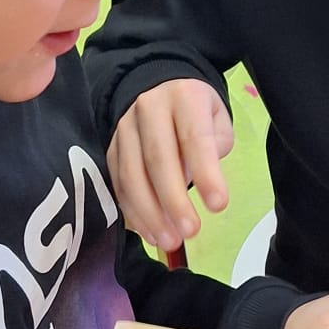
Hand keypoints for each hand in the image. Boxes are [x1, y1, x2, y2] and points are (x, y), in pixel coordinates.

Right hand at [107, 79, 233, 253]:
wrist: (157, 87)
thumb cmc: (195, 110)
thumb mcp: (216, 118)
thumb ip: (214, 146)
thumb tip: (197, 181)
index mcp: (183, 97)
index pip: (194, 137)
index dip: (206, 172)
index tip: (218, 205)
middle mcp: (148, 108)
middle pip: (158, 158)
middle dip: (174, 200)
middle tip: (190, 231)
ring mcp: (124, 128)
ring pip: (132, 174)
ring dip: (150, 213)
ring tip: (169, 241)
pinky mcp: (110, 148)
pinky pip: (118, 184)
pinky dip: (133, 212)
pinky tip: (150, 232)